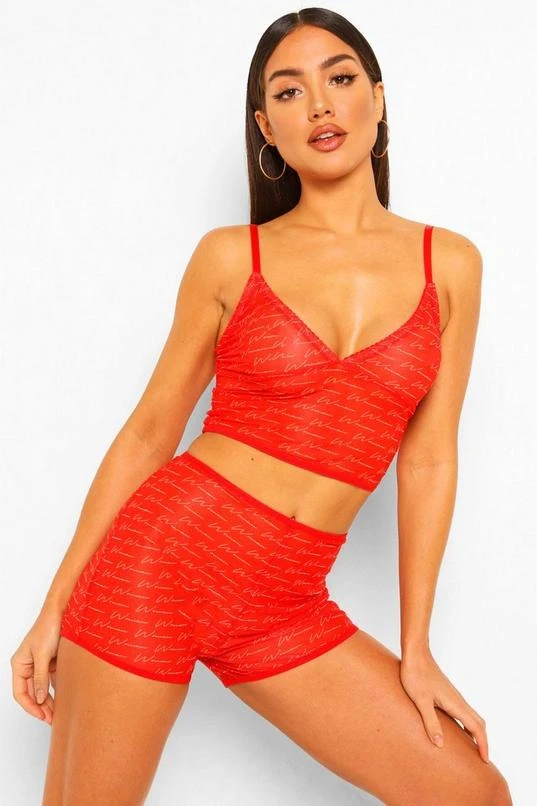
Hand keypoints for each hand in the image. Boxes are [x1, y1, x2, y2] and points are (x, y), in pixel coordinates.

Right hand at [10, 605, 62, 725]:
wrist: (63, 612)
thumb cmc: (48, 628)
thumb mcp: (43, 655)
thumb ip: (40, 678)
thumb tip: (38, 699)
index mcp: (19, 665)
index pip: (20, 693)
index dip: (30, 707)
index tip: (41, 716)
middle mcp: (27, 666)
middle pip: (31, 693)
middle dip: (41, 707)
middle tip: (52, 719)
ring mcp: (40, 665)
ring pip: (42, 689)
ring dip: (49, 701)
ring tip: (58, 714)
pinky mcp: (52, 662)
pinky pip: (52, 680)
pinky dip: (56, 690)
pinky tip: (64, 699)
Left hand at [400, 648, 488, 762]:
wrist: (415, 653)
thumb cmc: (416, 675)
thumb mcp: (421, 700)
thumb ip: (431, 722)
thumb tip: (440, 744)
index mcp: (455, 703)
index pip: (476, 727)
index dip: (483, 744)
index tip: (485, 760)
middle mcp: (458, 700)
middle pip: (478, 723)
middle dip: (482, 740)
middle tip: (481, 758)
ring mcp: (453, 696)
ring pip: (471, 716)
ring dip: (475, 732)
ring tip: (471, 748)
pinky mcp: (447, 693)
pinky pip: (463, 712)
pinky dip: (466, 724)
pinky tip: (455, 729)